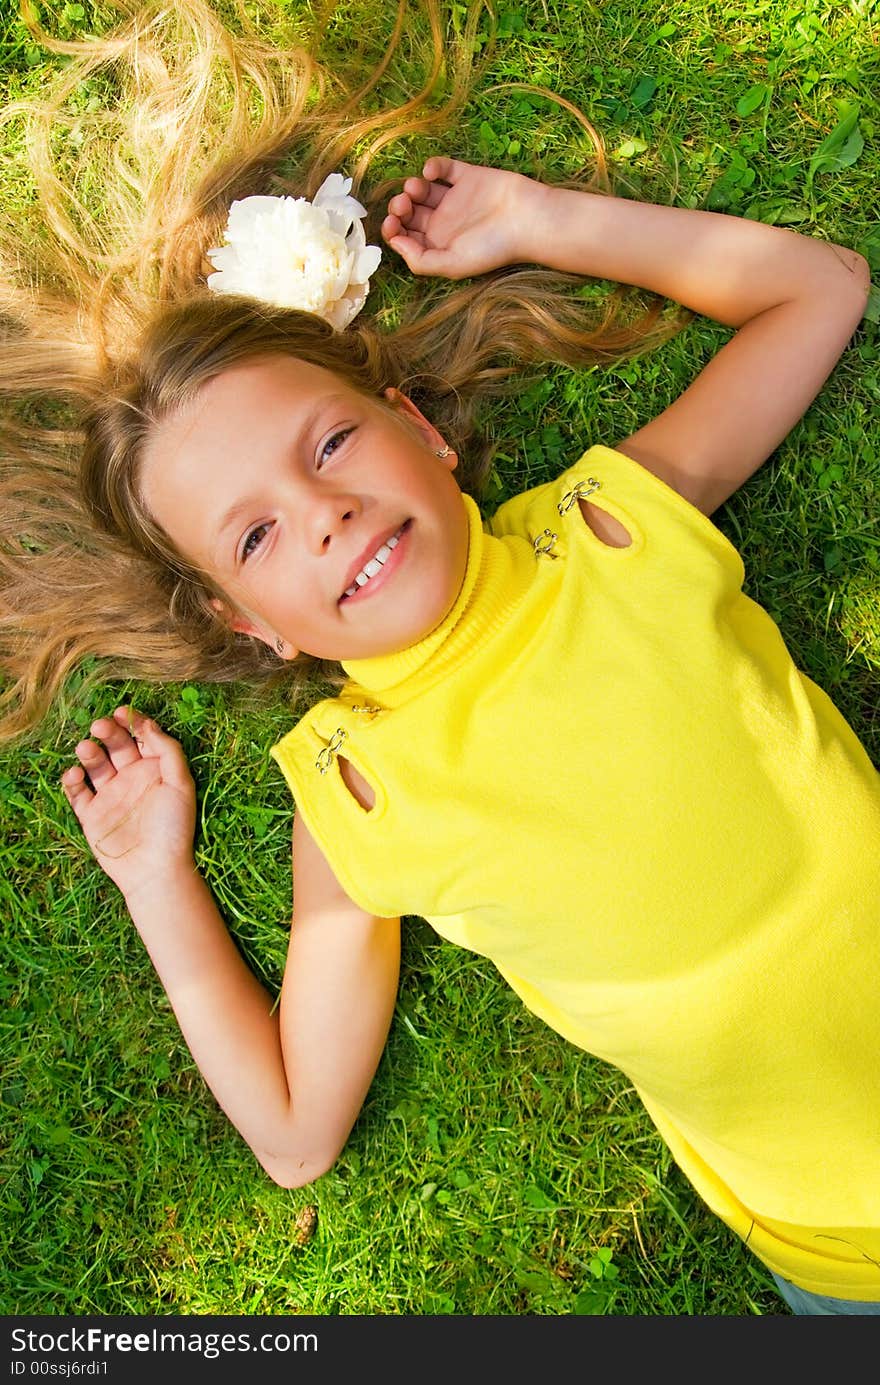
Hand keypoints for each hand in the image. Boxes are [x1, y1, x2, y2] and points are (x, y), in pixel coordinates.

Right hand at [61, 707, 196, 903]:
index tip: (123, 712)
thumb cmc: (173, 827)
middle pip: (115, 745)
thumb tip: (148, 724)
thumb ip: (167, 750)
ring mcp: (110, 796)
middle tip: (101, 726)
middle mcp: (131, 778)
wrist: (155, 869)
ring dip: (89, 752)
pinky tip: (75, 774)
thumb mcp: (180, 783)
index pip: (141, 737)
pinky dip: (72, 780)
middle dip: (108, 732)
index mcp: (154, 769)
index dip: (132, 721)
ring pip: (95, 765)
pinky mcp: (91, 814)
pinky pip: (77, 792)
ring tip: (87, 748)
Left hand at [381, 156, 546, 278]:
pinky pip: (443, 168)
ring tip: (416, 189)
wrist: (527, 220)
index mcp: (439, 246)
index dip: (393, 230)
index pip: (406, 237)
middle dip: (399, 208)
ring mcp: (455, 199)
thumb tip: (396, 244)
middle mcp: (444, 223)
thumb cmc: (493, 248)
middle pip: (409, 213)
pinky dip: (432, 166)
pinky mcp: (467, 176)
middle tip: (403, 205)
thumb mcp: (453, 265)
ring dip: (411, 187)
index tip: (391, 223)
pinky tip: (431, 173)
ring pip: (421, 190)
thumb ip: (421, 261)